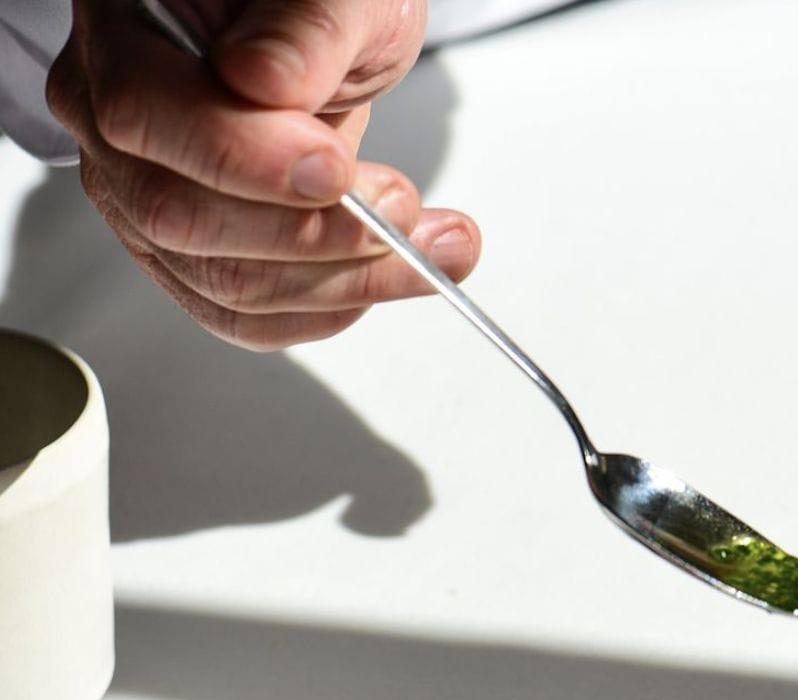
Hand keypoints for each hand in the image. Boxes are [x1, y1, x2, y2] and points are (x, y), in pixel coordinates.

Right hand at [47, 1, 480, 349]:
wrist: (320, 47)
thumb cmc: (316, 8)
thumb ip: (301, 26)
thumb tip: (266, 81)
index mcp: (122, 32)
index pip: (142, 114)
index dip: (244, 159)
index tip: (336, 170)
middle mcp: (111, 125)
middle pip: (182, 218)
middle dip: (311, 234)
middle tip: (402, 209)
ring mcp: (144, 203)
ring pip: (226, 284)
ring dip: (344, 281)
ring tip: (434, 249)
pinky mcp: (192, 264)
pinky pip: (250, 319)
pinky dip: (330, 309)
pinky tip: (389, 278)